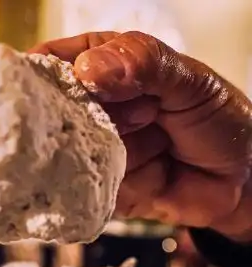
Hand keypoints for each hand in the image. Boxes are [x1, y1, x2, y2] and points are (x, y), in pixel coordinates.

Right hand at [31, 31, 251, 240]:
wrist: (241, 180)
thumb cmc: (218, 119)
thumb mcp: (189, 79)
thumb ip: (144, 63)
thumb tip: (88, 70)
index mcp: (102, 64)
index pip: (50, 61)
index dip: (50, 74)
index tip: (81, 88)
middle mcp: (87, 106)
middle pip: (53, 113)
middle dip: (102, 117)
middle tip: (148, 114)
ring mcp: (86, 147)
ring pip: (72, 151)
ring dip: (123, 150)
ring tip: (161, 144)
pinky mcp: (90, 186)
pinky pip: (84, 186)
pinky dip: (120, 182)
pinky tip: (151, 174)